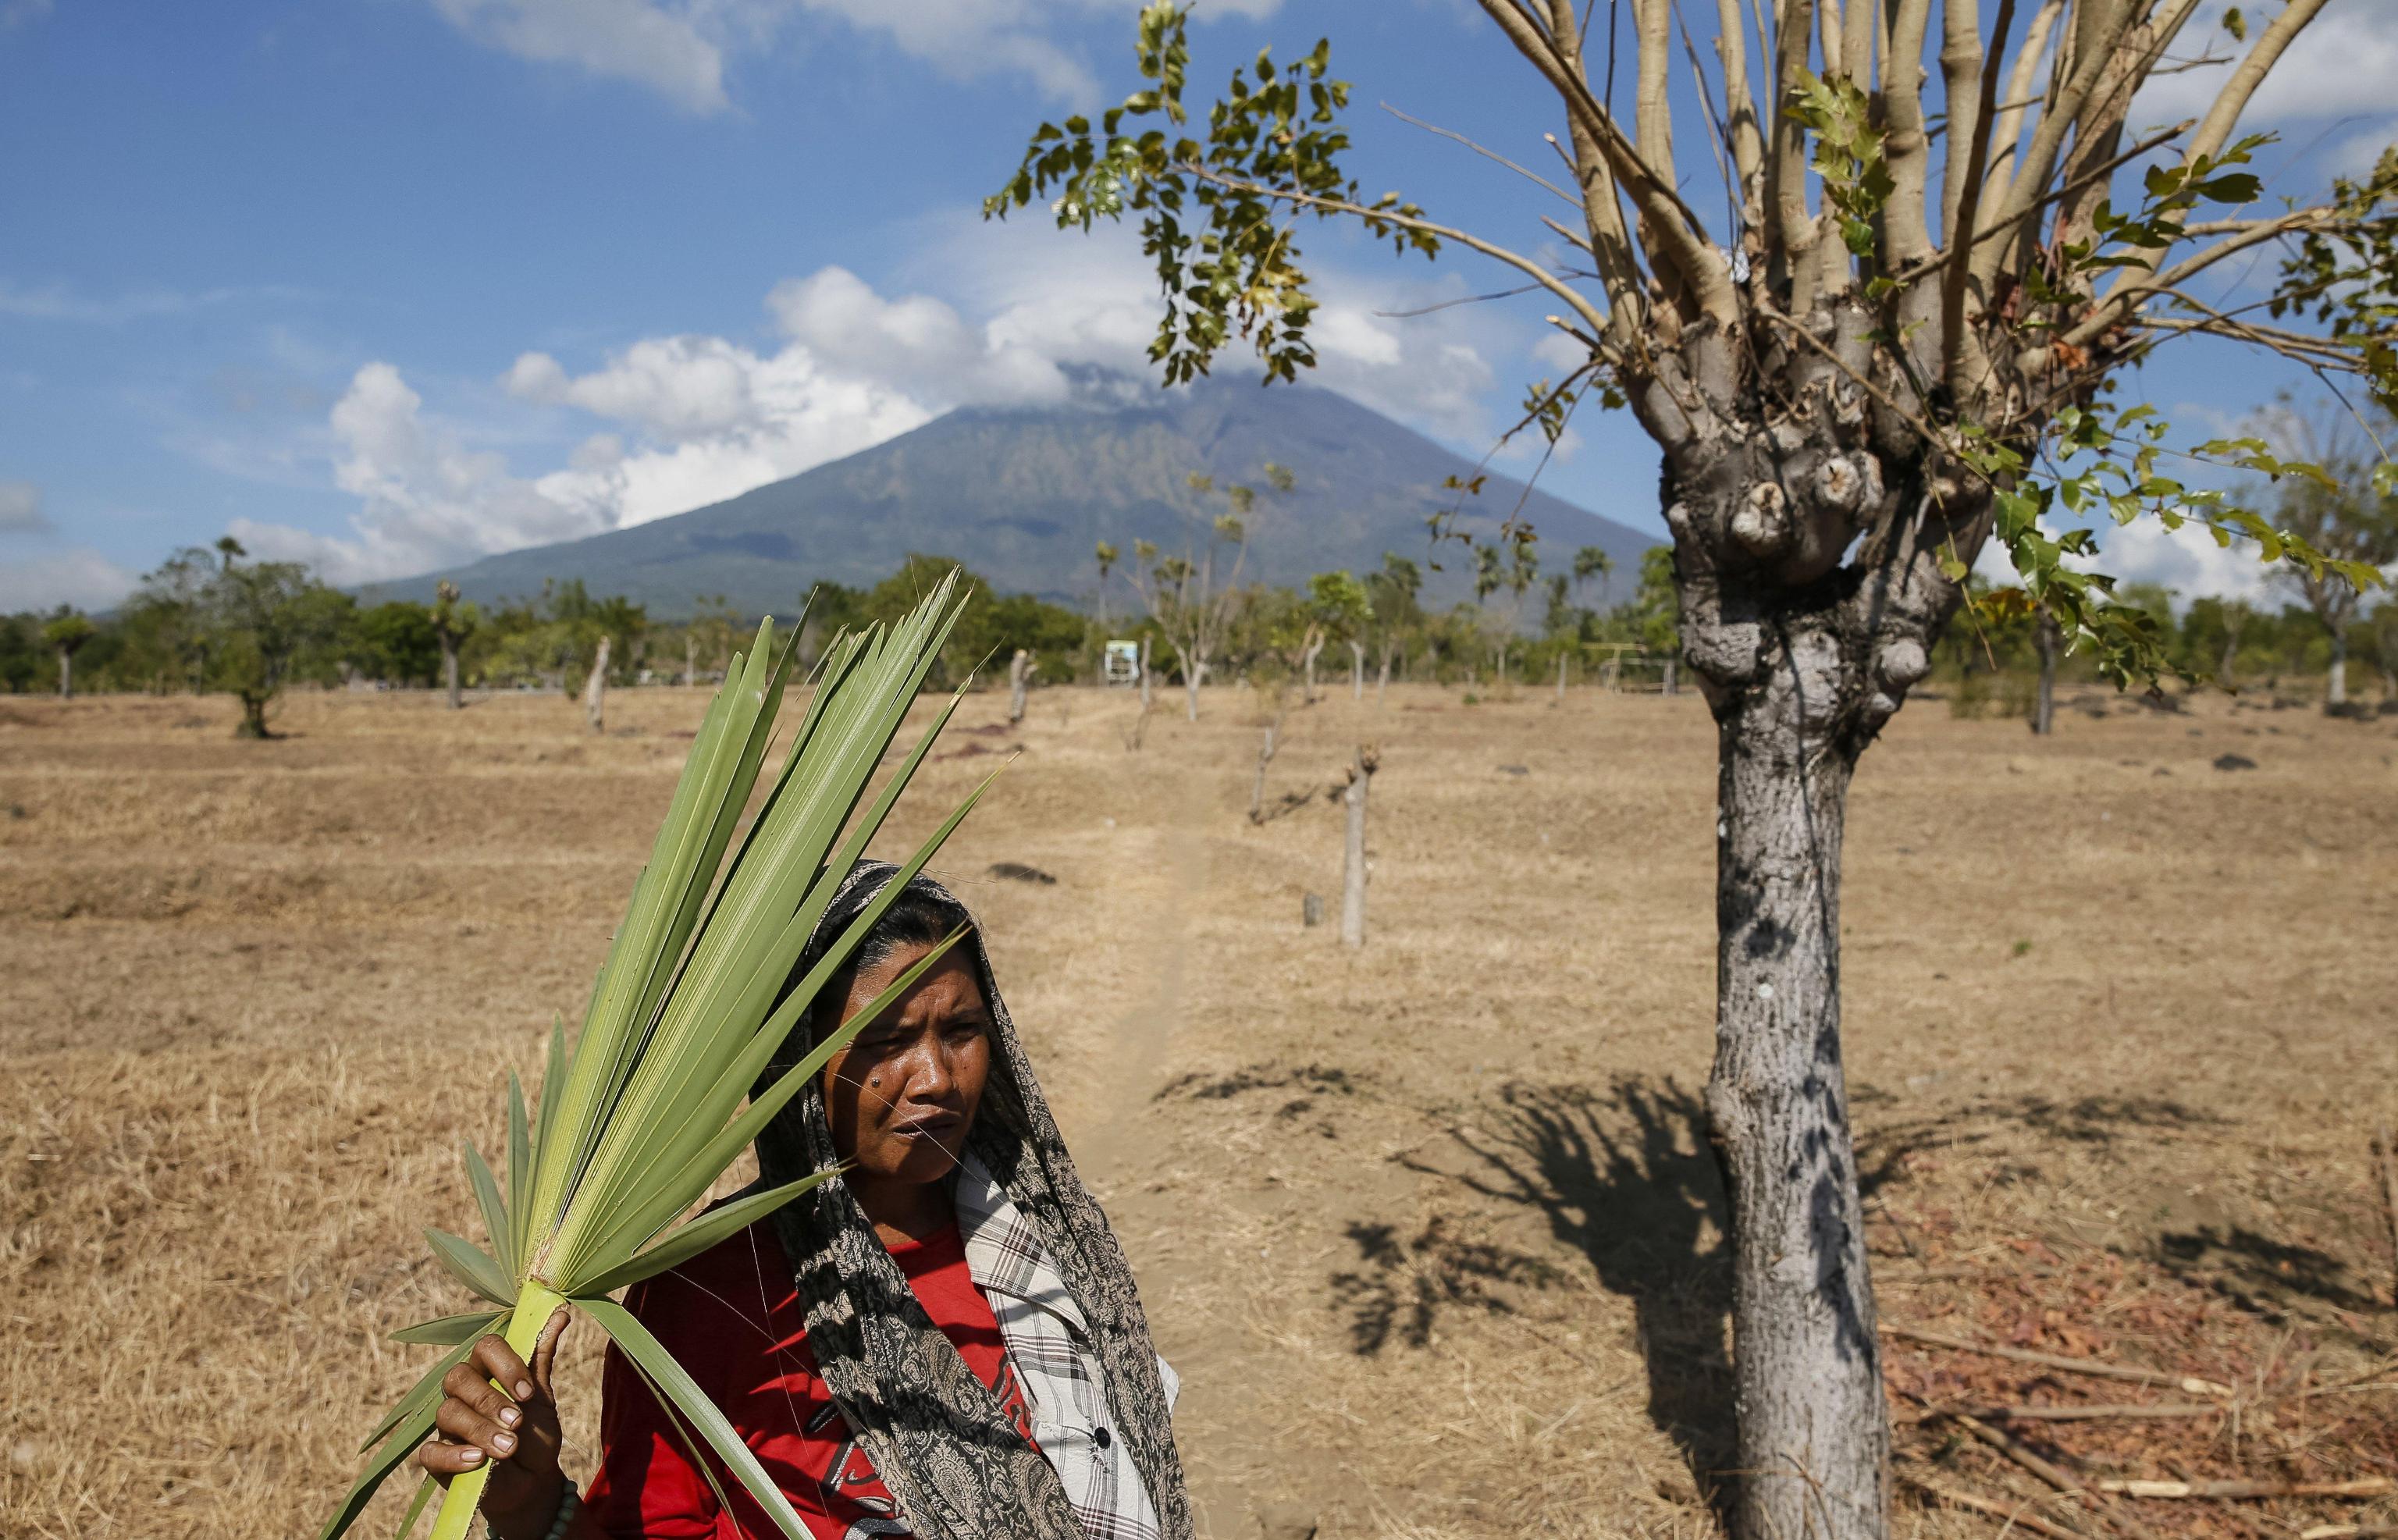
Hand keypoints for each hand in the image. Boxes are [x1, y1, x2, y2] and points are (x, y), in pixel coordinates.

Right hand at [416, 1308, 570, 1539]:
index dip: (506, 1366)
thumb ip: (543, 1357)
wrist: (533, 1484)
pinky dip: (454, 1456)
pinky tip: (478, 1461)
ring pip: (448, 1413)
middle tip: (518, 1422)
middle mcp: (462, 1394)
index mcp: (487, 1372)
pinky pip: (430, 1452)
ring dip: (481, 1430)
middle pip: (459, 1377)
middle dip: (490, 1400)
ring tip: (509, 1448)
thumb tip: (561, 1312)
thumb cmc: (535, 1435)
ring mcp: (447, 1426)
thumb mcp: (543, 1398)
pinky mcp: (437, 1458)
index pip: (485, 1347)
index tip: (528, 1393)